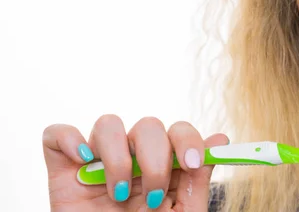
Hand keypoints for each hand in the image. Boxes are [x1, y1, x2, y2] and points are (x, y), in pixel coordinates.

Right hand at [42, 114, 228, 210]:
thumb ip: (198, 182)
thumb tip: (220, 140)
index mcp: (164, 167)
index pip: (179, 132)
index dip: (188, 140)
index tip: (192, 163)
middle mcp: (133, 159)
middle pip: (148, 125)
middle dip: (155, 157)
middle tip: (154, 195)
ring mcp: (98, 163)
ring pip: (108, 124)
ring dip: (117, 155)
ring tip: (119, 194)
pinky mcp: (63, 171)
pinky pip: (57, 135)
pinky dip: (69, 138)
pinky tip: (83, 162)